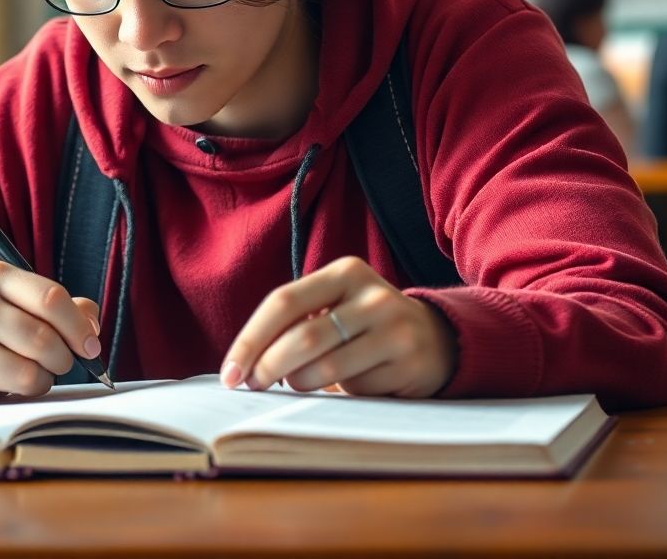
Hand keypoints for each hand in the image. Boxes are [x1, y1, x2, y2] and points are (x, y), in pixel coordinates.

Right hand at [0, 260, 101, 404]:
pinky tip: (21, 381)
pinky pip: (21, 383)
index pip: (50, 297)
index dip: (78, 325)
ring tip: (40, 369)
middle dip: (66, 354)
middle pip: (44, 334)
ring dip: (50, 373)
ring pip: (34, 363)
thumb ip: (67, 308)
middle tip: (65, 360)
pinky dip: (34, 387)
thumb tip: (91, 327)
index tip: (91, 345)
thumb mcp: (28, 305)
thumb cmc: (0, 327)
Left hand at [220, 256, 456, 397]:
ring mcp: (393, 328)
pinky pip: (356, 388)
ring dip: (299, 383)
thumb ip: (296, 322)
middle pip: (302, 337)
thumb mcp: (335, 306)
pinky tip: (341, 386)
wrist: (436, 337)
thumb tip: (244, 363)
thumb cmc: (363, 323)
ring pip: (327, 367)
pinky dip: (338, 394)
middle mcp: (371, 296)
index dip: (250, 339)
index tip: (230, 372)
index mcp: (344, 272)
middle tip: (252, 385)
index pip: (283, 302)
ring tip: (296, 383)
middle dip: (268, 367)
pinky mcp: (408, 362)